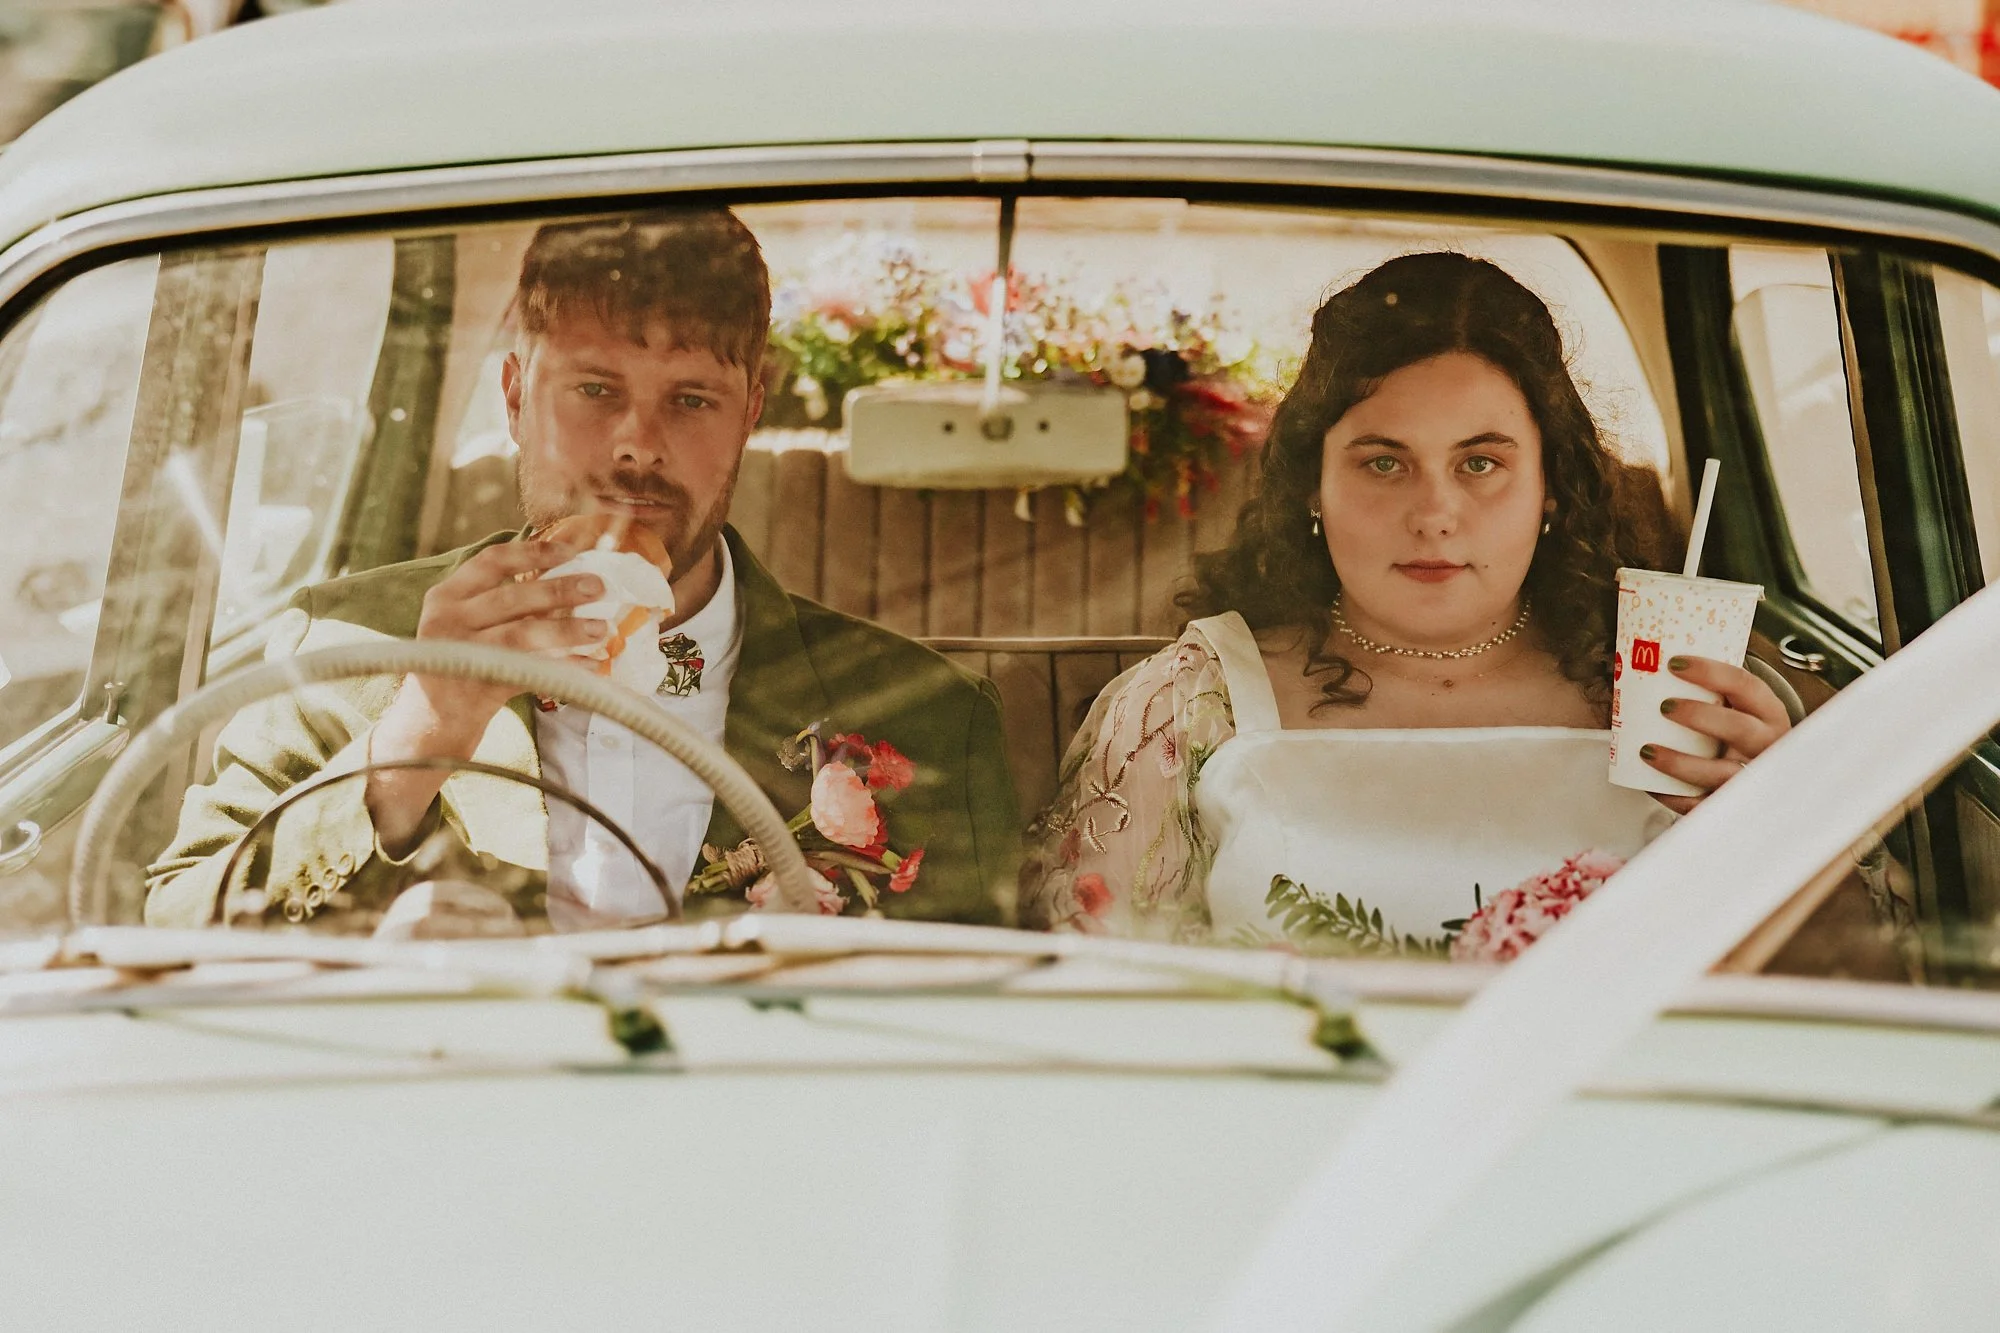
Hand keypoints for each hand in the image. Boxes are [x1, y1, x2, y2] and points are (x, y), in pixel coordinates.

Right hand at [399, 538, 609, 727]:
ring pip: (522, 635)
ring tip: (601, 628)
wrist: (433, 716)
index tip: (570, 551)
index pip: (491, 561)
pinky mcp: (479, 687)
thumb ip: (503, 597)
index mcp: (446, 596)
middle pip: (511, 597)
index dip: (532, 553)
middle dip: (559, 590)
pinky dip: (563, 667)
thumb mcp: (466, 620)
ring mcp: (463, 655)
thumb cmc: (463, 656)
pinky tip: (590, 665)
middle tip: (597, 587)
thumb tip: (570, 575)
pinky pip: (530, 672)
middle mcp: (449, 620)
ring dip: (566, 630)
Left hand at [1642, 655, 1792, 814]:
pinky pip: (1705, 805)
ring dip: (1681, 763)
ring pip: (1722, 773)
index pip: (1746, 685)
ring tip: (1647, 751)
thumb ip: (1711, 693)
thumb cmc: (1739, 732)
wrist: (1767, 777)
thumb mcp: (1739, 709)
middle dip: (1700, 716)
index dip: (1711, 672)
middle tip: (1665, 707)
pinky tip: (1651, 784)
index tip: (1674, 664)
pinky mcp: (1733, 804)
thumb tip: (1647, 662)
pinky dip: (1675, 797)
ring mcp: (1753, 777)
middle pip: (1740, 729)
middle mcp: (1768, 744)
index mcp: (1768, 712)